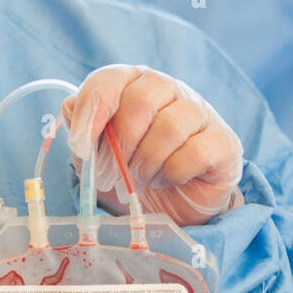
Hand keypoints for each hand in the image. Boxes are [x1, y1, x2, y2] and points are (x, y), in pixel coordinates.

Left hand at [62, 64, 243, 225]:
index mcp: (132, 85)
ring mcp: (200, 112)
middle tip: (114, 173)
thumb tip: (69, 106)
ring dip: (147, 162)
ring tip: (141, 180)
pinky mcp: (223, 142)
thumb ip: (81, 134)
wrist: (166, 212)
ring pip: (170, 125)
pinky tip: (170, 180)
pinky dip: (174, 172)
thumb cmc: (129, 175)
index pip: (108, 79)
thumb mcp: (94, 159)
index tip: (80, 144)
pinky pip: (196, 150)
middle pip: (141, 100)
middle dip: (121, 144)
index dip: (91, 110)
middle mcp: (168, 90)